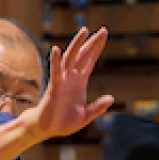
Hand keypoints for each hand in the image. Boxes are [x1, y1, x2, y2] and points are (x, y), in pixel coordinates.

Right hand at [20, 27, 113, 141]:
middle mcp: (71, 77)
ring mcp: (62, 81)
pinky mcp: (53, 88)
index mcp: (80, 82)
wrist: (47, 129)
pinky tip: (55, 49)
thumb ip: (97, 107)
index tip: (104, 35)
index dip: (97, 49)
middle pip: (83, 55)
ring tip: (84, 31)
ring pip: (69, 58)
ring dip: (77, 44)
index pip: (90, 61)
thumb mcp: (86, 116)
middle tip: (103, 30)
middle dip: (92, 43)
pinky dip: (54, 61)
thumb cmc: (64, 122)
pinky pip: (54, 72)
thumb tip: (111, 98)